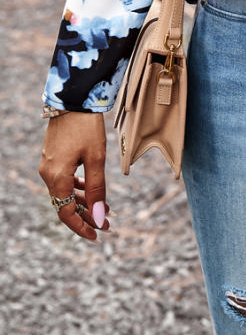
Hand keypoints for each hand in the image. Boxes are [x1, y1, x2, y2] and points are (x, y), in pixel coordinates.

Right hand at [39, 112, 109, 240]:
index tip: (99, 235)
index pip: (66, 213)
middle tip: (108, 223)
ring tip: (105, 208)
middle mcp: (48, 174)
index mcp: (56, 178)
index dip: (82, 227)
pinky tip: (91, 189)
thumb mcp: (96, 159)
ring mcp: (49, 165)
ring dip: (84, 201)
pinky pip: (64, 180)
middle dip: (87, 215)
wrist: (73, 100)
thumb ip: (98, 189)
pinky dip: (78, 187)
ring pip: (66, 192)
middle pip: (66, 204)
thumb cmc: (86, 127)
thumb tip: (100, 217)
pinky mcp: (53, 157)